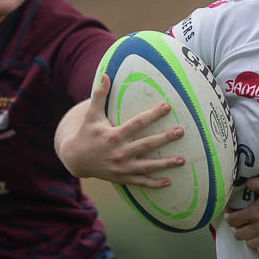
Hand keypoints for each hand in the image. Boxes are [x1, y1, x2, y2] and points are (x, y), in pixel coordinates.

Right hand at [57, 74, 185, 187]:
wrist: (75, 159)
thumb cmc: (87, 133)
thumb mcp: (91, 115)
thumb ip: (99, 95)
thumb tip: (105, 75)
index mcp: (114, 136)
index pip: (137, 123)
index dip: (153, 114)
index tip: (167, 106)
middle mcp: (119, 152)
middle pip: (146, 144)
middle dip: (165, 138)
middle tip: (181, 131)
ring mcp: (122, 167)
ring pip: (147, 166)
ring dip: (165, 164)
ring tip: (183, 160)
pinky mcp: (122, 178)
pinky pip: (140, 182)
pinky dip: (154, 184)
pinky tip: (169, 182)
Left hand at [224, 176, 258, 256]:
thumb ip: (257, 183)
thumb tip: (247, 184)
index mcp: (255, 213)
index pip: (232, 220)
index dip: (229, 216)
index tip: (232, 211)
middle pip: (238, 235)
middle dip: (237, 227)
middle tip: (242, 220)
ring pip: (250, 244)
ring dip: (249, 237)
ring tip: (254, 230)